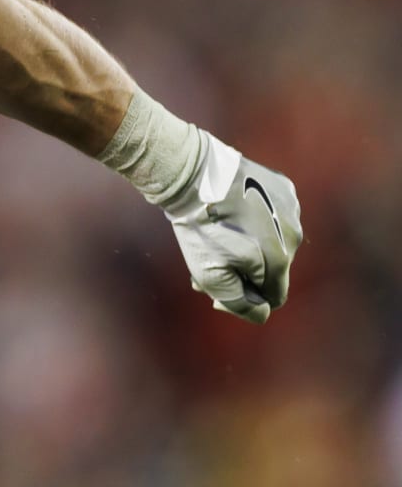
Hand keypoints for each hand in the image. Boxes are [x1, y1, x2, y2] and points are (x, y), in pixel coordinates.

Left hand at [161, 135, 302, 323]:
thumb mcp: (211, 276)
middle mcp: (294, 235)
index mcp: (281, 260)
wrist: (193, 175)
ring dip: (251, 243)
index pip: (274, 296)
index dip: (248, 296)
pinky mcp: (284, 188)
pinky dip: (255, 217)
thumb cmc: (200, 228)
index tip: (220, 286)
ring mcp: (292, 209)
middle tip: (210, 259)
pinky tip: (231, 210)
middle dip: (246, 270)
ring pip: (274, 239)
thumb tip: (263, 311)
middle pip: (273, 268)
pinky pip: (273, 213)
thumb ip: (240, 303)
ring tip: (218, 234)